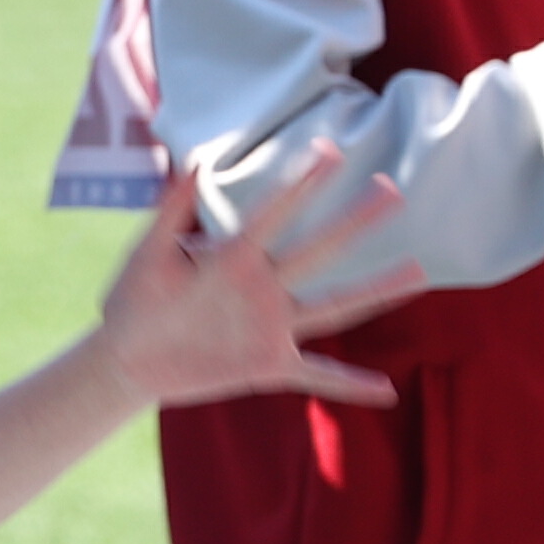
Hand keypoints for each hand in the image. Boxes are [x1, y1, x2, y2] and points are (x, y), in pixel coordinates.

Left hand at [106, 141, 414, 409]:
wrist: (125, 358)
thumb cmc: (133, 301)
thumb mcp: (146, 254)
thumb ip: (169, 211)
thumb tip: (194, 162)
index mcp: (235, 256)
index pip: (274, 214)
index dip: (301, 184)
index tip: (331, 151)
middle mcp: (264, 287)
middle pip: (319, 251)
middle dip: (356, 222)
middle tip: (394, 190)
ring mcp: (272, 327)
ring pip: (334, 306)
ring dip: (376, 291)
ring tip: (418, 272)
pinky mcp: (268, 366)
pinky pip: (317, 376)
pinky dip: (350, 386)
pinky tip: (387, 393)